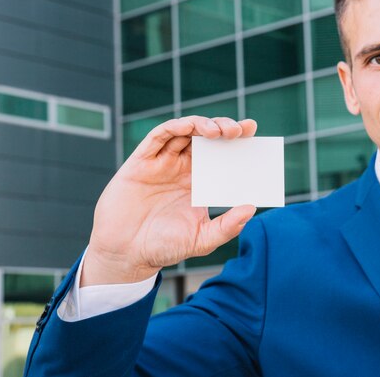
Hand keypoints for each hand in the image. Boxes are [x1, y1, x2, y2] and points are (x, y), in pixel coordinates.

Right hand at [80, 116, 257, 285]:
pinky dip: (173, 127)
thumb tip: (251, 209)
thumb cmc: (165, 247)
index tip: (252, 131)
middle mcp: (182, 168)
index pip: (222, 153)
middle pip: (206, 137)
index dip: (237, 139)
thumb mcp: (202, 240)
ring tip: (218, 131)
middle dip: (223, 128)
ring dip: (202, 125)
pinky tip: (187, 127)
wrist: (127, 255)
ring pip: (184, 131)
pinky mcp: (141, 162)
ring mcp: (162, 162)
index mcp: (200, 181)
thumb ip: (227, 226)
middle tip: (238, 131)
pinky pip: (157, 137)